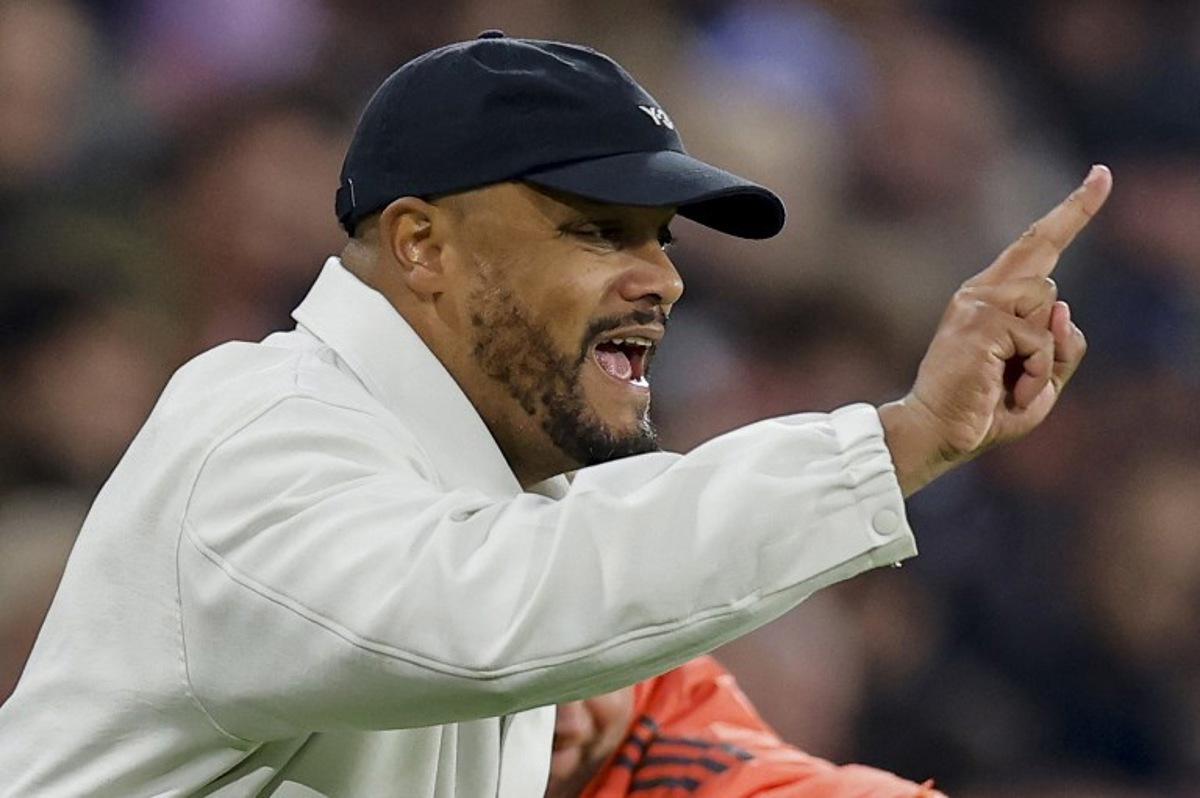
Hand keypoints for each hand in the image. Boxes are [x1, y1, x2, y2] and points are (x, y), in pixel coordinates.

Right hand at [880, 165, 1112, 495]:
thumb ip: (1060, 346)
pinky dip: (1035, 373)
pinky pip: (1040, 340)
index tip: (1101, 175)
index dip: (1071, 212)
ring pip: (1048, 303)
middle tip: (1102, 175)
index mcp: (990, 301)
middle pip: (1042, 248)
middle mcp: (981, 293)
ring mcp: (978, 303)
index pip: (1034, 248)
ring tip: (1013, 382)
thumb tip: (1064, 305)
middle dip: (1076, 212)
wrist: (938, 434)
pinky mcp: (981, 322)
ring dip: (1045, 355)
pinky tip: (1006, 389)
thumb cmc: (984, 410)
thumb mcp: (1040, 381)